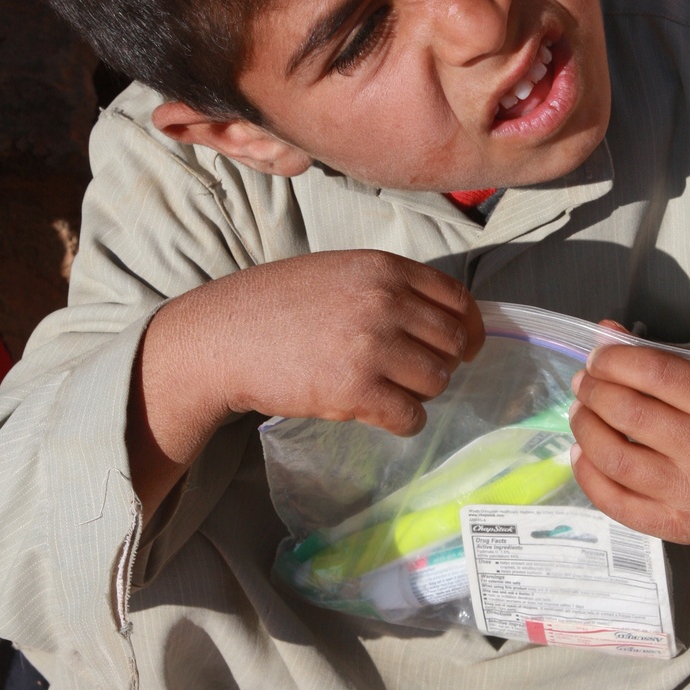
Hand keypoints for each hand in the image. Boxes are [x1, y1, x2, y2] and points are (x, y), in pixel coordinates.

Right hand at [129, 251, 482, 521]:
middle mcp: (385, 302)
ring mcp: (372, 347)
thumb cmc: (275, 305)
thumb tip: (438, 317)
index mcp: (384, 268)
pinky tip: (383, 414)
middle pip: (453, 342)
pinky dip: (405, 422)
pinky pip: (411, 416)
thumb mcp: (337, 272)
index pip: (456, 298)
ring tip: (391, 391)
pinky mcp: (356, 391)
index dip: (467, 327)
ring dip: (421, 393)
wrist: (222, 339)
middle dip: (442, 363)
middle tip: (416, 374)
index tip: (464, 347)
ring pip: (437, 381)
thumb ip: (386, 286)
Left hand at [569, 331, 689, 545]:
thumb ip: (668, 355)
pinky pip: (615, 502)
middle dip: (594, 391)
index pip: (658, 373)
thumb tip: (605, 333)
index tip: (598, 356)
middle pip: (631, 415)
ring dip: (585, 429)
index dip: (616, 360)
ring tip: (580, 412)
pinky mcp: (677, 528)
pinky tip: (582, 452)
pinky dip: (587, 474)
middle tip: (584, 383)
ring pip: (615, 458)